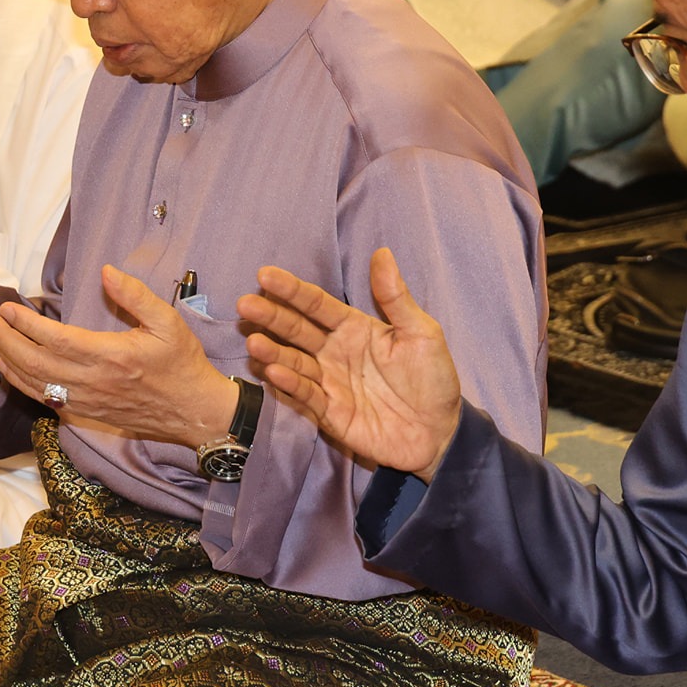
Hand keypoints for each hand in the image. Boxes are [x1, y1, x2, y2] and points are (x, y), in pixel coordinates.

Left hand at [0, 266, 238, 449]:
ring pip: (34, 383)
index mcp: (110, 357)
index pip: (56, 340)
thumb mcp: (168, 322)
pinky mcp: (85, 413)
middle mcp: (92, 382)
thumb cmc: (182, 363)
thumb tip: (106, 271)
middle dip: (5, 339)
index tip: (7, 307)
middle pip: (34, 362)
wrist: (193, 411)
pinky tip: (7, 368)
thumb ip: (136, 296)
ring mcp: (86, 401)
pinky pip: (44, 399)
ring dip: (7, 359)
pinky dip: (20, 384)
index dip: (26, 324)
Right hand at [237, 248, 461, 478]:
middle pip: (297, 330)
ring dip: (273, 351)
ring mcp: (329, 382)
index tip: (265, 275)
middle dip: (271, 317)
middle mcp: (335, 352)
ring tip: (254, 341)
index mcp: (353, 328)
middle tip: (245, 304)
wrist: (440, 433)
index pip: (316, 304)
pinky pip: (305, 395)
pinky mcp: (329, 413)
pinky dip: (290, 384)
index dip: (292, 290)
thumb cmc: (433, 379)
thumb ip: (396, 298)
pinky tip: (275, 372)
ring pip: (294, 361)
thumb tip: (382, 252)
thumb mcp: (422, 333)